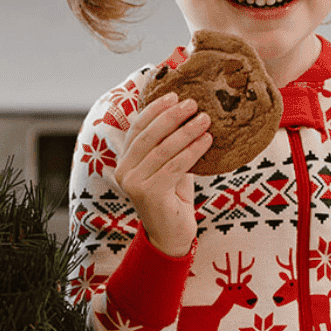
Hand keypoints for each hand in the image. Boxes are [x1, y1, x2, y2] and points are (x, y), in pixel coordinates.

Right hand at [115, 92, 211, 256]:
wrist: (172, 235)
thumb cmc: (173, 198)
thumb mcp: (169, 166)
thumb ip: (169, 146)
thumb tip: (187, 113)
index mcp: (125, 161)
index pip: (136, 129)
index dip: (154, 110)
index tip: (174, 95)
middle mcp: (123, 171)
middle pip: (148, 136)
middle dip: (171, 116)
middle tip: (193, 103)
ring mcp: (133, 184)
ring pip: (162, 150)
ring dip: (186, 132)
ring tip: (206, 119)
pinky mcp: (148, 194)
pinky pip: (173, 167)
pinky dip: (192, 151)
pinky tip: (207, 141)